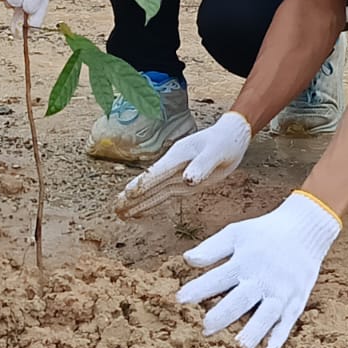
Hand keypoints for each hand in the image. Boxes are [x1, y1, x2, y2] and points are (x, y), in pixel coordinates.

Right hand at [116, 110, 250, 217]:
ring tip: (120, 211)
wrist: (231, 136)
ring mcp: (176, 174)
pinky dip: (151, 201)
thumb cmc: (224, 142)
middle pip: (149, 183)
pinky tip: (140, 209)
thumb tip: (186, 179)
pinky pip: (164, 194)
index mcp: (177, 156)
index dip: (143, 184)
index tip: (127, 194)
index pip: (156, 172)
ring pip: (154, 190)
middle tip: (115, 208)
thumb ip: (202, 166)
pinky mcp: (184, 182)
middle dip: (132, 195)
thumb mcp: (216, 153)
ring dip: (138, 201)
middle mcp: (173, 166)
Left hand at [177, 191, 341, 347]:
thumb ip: (212, 248)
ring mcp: (281, 290)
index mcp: (244, 261)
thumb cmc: (264, 232)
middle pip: (241, 299)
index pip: (218, 278)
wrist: (305, 228)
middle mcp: (262, 277)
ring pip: (267, 314)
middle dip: (223, 315)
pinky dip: (280, 335)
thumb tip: (187, 260)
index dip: (198, 289)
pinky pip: (289, 320)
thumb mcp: (236, 233)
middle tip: (205, 328)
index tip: (179, 300)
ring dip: (253, 331)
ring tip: (239, 346)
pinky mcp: (297, 299)